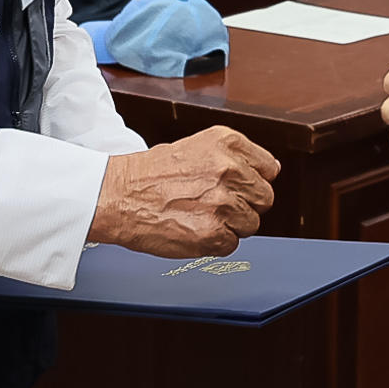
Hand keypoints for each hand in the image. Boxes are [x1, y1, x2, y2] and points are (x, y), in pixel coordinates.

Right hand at [89, 128, 278, 255]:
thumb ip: (235, 158)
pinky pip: (232, 244)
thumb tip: (270, 172)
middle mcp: (229, 169)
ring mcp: (222, 202)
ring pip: (251, 224)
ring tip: (199, 214)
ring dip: (229, 225)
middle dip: (245, 204)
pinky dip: (215, 242)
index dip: (253, 181)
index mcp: (228, 143)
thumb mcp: (197, 147)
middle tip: (214, 203)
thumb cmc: (151, 173)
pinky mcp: (212, 233)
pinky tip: (193, 228)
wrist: (117, 196)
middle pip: (264, 199)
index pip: (270, 169)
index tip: (237, 186)